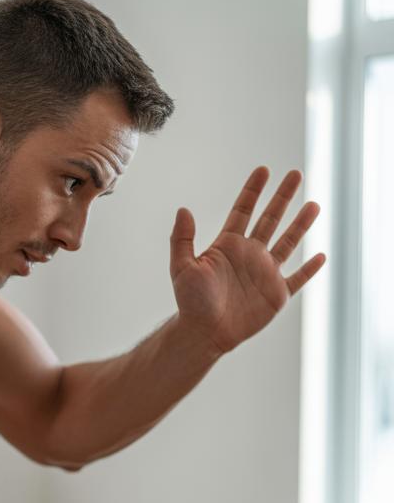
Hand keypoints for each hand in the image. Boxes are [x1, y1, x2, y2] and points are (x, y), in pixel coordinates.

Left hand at [169, 166, 326, 355]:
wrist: (204, 333)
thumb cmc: (190, 301)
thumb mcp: (181, 267)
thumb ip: (182, 239)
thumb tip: (183, 209)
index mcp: (228, 245)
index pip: (243, 210)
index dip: (253, 191)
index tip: (263, 170)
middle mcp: (249, 254)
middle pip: (270, 219)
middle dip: (283, 197)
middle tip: (296, 173)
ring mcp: (265, 272)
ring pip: (288, 242)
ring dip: (301, 224)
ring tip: (314, 205)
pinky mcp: (276, 294)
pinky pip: (298, 278)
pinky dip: (310, 268)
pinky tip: (321, 255)